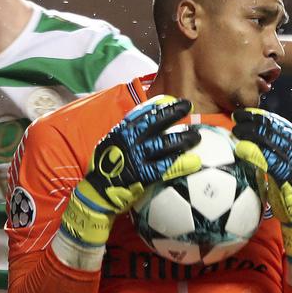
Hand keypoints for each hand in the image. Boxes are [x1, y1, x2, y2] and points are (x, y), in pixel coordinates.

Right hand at [61, 96, 200, 246]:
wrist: (95, 193)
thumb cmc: (104, 169)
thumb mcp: (110, 145)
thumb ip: (126, 135)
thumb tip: (143, 125)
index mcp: (120, 132)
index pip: (140, 113)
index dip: (157, 105)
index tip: (170, 99)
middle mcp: (128, 141)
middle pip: (155, 123)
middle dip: (172, 112)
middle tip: (187, 106)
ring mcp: (135, 157)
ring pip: (164, 144)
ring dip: (183, 138)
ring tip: (196, 136)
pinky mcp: (142, 174)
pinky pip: (166, 167)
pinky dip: (181, 164)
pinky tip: (194, 161)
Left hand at [231, 108, 291, 262]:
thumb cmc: (286, 188)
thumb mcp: (281, 164)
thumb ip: (270, 150)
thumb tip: (249, 137)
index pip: (278, 122)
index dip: (260, 115)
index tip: (244, 113)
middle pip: (274, 128)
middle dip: (254, 121)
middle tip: (237, 118)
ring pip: (271, 140)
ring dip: (251, 133)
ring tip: (237, 130)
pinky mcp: (289, 174)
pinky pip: (269, 160)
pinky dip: (254, 153)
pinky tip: (241, 149)